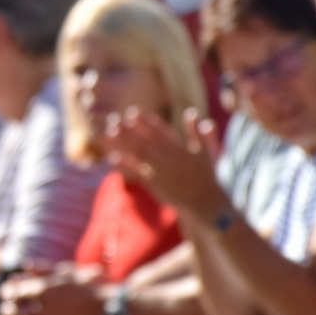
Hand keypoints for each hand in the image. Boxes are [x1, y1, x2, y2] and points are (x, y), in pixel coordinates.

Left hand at [0, 266, 106, 314]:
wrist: (106, 312)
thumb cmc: (87, 289)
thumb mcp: (66, 273)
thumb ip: (42, 269)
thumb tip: (24, 267)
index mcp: (42, 291)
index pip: (12, 292)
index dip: (8, 291)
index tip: (9, 291)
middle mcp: (40, 310)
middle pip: (10, 310)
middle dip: (7, 307)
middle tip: (7, 307)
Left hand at [103, 107, 227, 218]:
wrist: (204, 202)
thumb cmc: (206, 175)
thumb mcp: (207, 151)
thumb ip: (198, 132)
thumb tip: (191, 112)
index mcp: (179, 148)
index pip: (160, 131)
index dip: (146, 122)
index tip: (132, 113)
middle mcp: (168, 158)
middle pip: (145, 141)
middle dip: (129, 131)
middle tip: (114, 120)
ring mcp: (160, 172)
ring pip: (138, 155)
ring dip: (123, 144)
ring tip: (109, 134)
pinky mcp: (155, 184)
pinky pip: (138, 173)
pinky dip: (126, 165)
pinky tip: (113, 157)